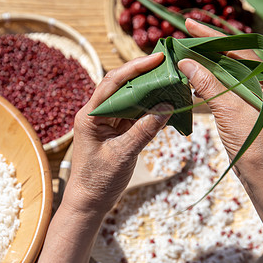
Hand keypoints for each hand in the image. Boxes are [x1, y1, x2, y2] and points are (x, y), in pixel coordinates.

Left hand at [65, 53, 172, 213]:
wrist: (90, 203)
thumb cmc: (98, 181)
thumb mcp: (122, 155)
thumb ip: (144, 130)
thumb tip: (167, 107)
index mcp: (90, 115)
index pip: (112, 83)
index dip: (134, 68)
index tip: (157, 58)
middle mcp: (97, 114)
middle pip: (122, 87)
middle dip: (145, 76)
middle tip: (169, 67)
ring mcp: (108, 123)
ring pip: (130, 100)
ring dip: (150, 93)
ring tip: (172, 83)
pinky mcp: (117, 132)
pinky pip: (135, 115)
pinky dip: (150, 111)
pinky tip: (166, 105)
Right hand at [178, 19, 262, 184]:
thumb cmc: (252, 140)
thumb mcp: (228, 107)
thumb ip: (207, 82)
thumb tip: (185, 62)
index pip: (235, 46)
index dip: (210, 35)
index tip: (188, 25)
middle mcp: (261, 80)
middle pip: (230, 55)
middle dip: (205, 48)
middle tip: (182, 40)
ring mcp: (253, 93)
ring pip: (225, 71)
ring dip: (205, 65)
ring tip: (183, 59)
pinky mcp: (245, 106)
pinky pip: (224, 86)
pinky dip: (208, 82)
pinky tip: (194, 83)